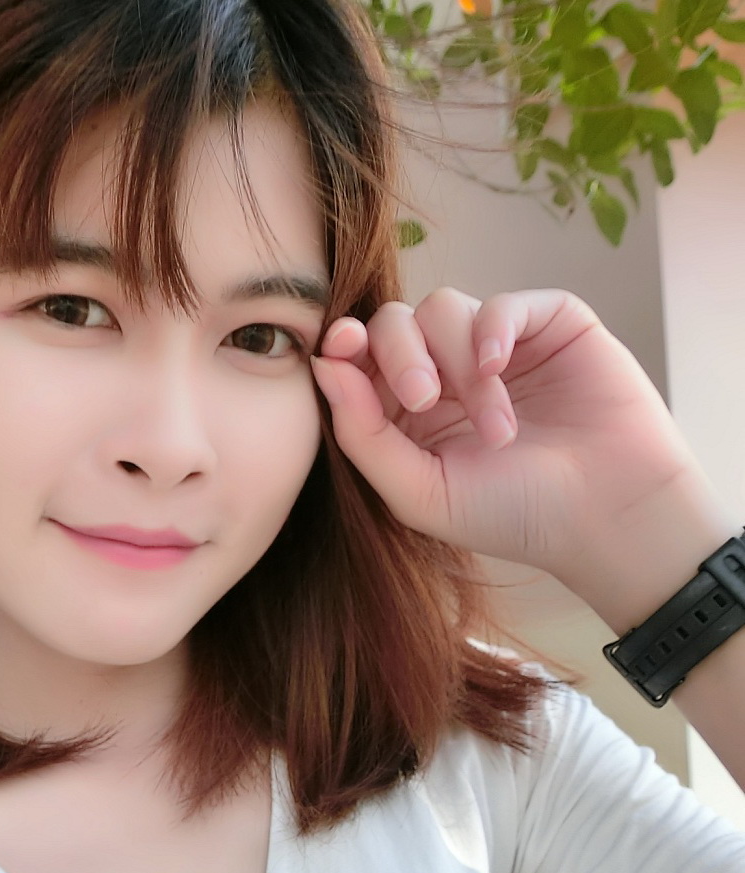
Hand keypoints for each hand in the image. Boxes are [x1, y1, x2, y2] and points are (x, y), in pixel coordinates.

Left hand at [309, 288, 733, 631]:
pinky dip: (492, 329)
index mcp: (408, 415)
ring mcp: (496, 346)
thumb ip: (363, 435)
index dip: (346, 346)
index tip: (341, 349)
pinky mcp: (547, 323)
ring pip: (444, 308)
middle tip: (423, 400)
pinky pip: (501, 301)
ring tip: (495, 428)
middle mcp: (447, 373)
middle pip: (395, 323)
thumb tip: (323, 364)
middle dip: (400, 354)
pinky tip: (497, 370)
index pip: (361, 361)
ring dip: (460, 366)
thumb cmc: (512, 514)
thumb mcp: (420, 492)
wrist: (604, 512)